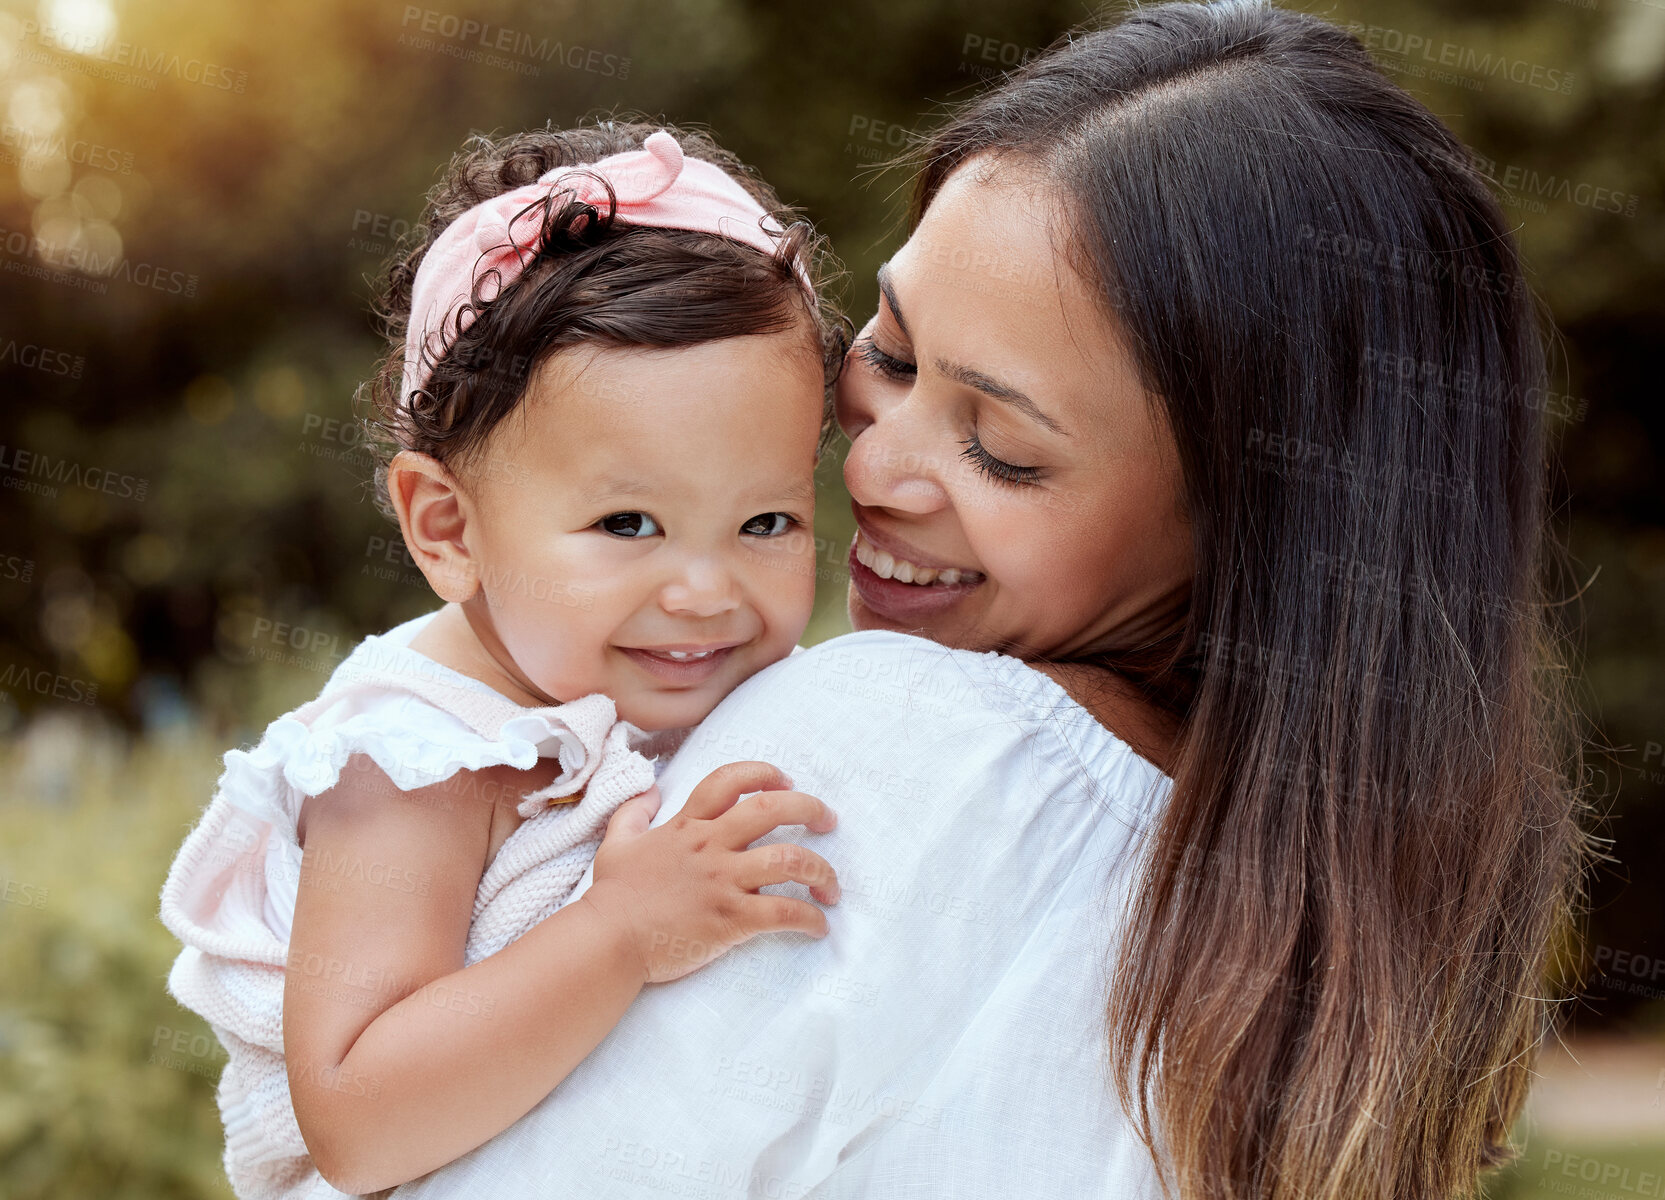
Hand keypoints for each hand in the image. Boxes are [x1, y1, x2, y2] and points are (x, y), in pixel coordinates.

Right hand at [581, 761, 839, 983]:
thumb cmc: (612, 898)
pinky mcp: (731, 919)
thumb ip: (632, 813)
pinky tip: (818, 927)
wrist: (607, 942)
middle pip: (773, 809)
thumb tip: (648, 791)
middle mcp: (710, 846)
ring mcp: (723, 881)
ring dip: (822, 870)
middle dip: (810, 808)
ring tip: (831, 886)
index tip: (785, 781)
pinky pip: (784, 913)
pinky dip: (810, 918)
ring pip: (790, 859)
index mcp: (687, 826)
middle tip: (828, 820)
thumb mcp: (616, 844)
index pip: (730, 781)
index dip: (763, 774)